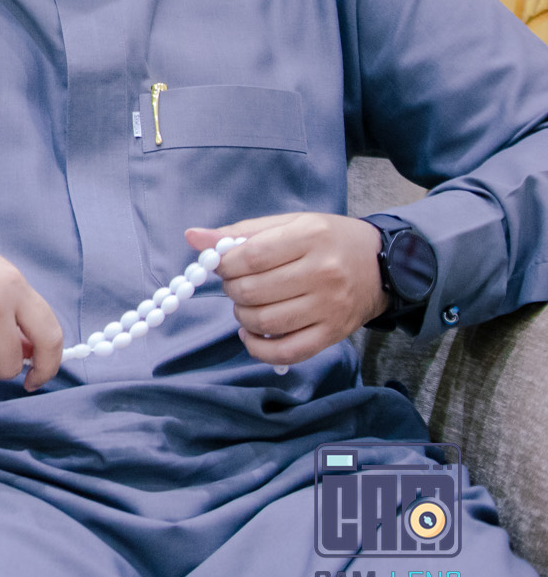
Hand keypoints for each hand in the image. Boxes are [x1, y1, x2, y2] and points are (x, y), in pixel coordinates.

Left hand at [186, 213, 385, 366]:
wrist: (383, 266)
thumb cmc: (327, 240)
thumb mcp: (289, 224)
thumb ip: (240, 232)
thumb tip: (192, 237)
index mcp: (311, 237)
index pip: (251, 256)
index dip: (225, 264)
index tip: (221, 265)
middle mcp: (323, 273)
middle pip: (253, 291)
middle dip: (232, 289)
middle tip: (237, 283)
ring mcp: (330, 307)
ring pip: (264, 321)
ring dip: (241, 315)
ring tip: (247, 304)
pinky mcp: (333, 334)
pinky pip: (286, 351)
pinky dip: (258, 348)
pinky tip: (251, 333)